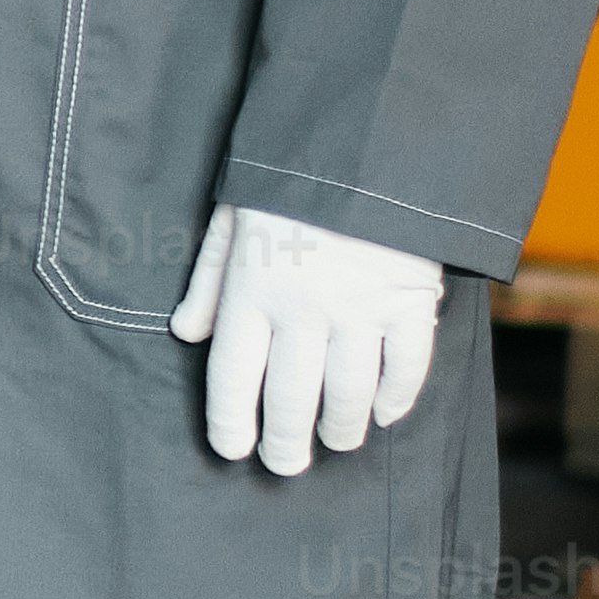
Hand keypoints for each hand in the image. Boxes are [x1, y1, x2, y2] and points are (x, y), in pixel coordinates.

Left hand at [166, 204, 441, 481]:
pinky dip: (395, 400)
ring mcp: (359, 308)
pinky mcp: (410, 301)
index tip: (233, 450)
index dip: (230, 426)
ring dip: (340, 430)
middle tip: (286, 464)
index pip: (231, 380)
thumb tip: (187, 333)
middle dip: (285, 445)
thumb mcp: (232, 218)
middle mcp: (302, 309)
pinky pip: (406, 369)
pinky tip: (383, 413)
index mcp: (251, 290)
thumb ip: (210, 280)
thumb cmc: (289, 180)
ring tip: (334, 442)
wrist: (369, 134)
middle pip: (289, 402)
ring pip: (348, 397)